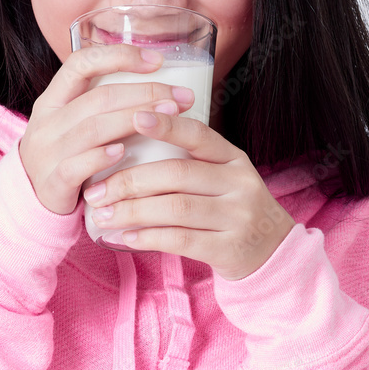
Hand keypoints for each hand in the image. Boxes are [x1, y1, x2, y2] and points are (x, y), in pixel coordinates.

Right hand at [18, 43, 195, 218]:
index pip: (80, 64)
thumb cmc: (66, 155)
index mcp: (52, 99)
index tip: (157, 60)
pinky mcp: (51, 182)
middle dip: (143, 93)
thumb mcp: (72, 123)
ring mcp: (46, 152)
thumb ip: (103, 106)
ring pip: (92, 129)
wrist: (32, 199)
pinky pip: (76, 166)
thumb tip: (160, 87)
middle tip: (180, 97)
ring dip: (133, 120)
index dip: (118, 56)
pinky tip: (124, 152)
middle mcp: (46, 121)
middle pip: (98, 98)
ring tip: (168, 118)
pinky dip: (101, 157)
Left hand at [84, 107, 296, 280]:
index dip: (166, 125)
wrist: (272, 253)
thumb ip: (187, 160)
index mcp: (233, 157)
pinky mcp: (230, 248)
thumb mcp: (221, 176)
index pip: (198, 134)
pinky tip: (124, 237)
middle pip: (176, 173)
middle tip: (96, 191)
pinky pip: (180, 240)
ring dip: (131, 211)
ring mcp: (238, 216)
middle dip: (129, 181)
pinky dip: (147, 237)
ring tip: (102, 216)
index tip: (134, 116)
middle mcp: (239, 182)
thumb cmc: (229, 208)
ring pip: (175, 208)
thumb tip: (123, 148)